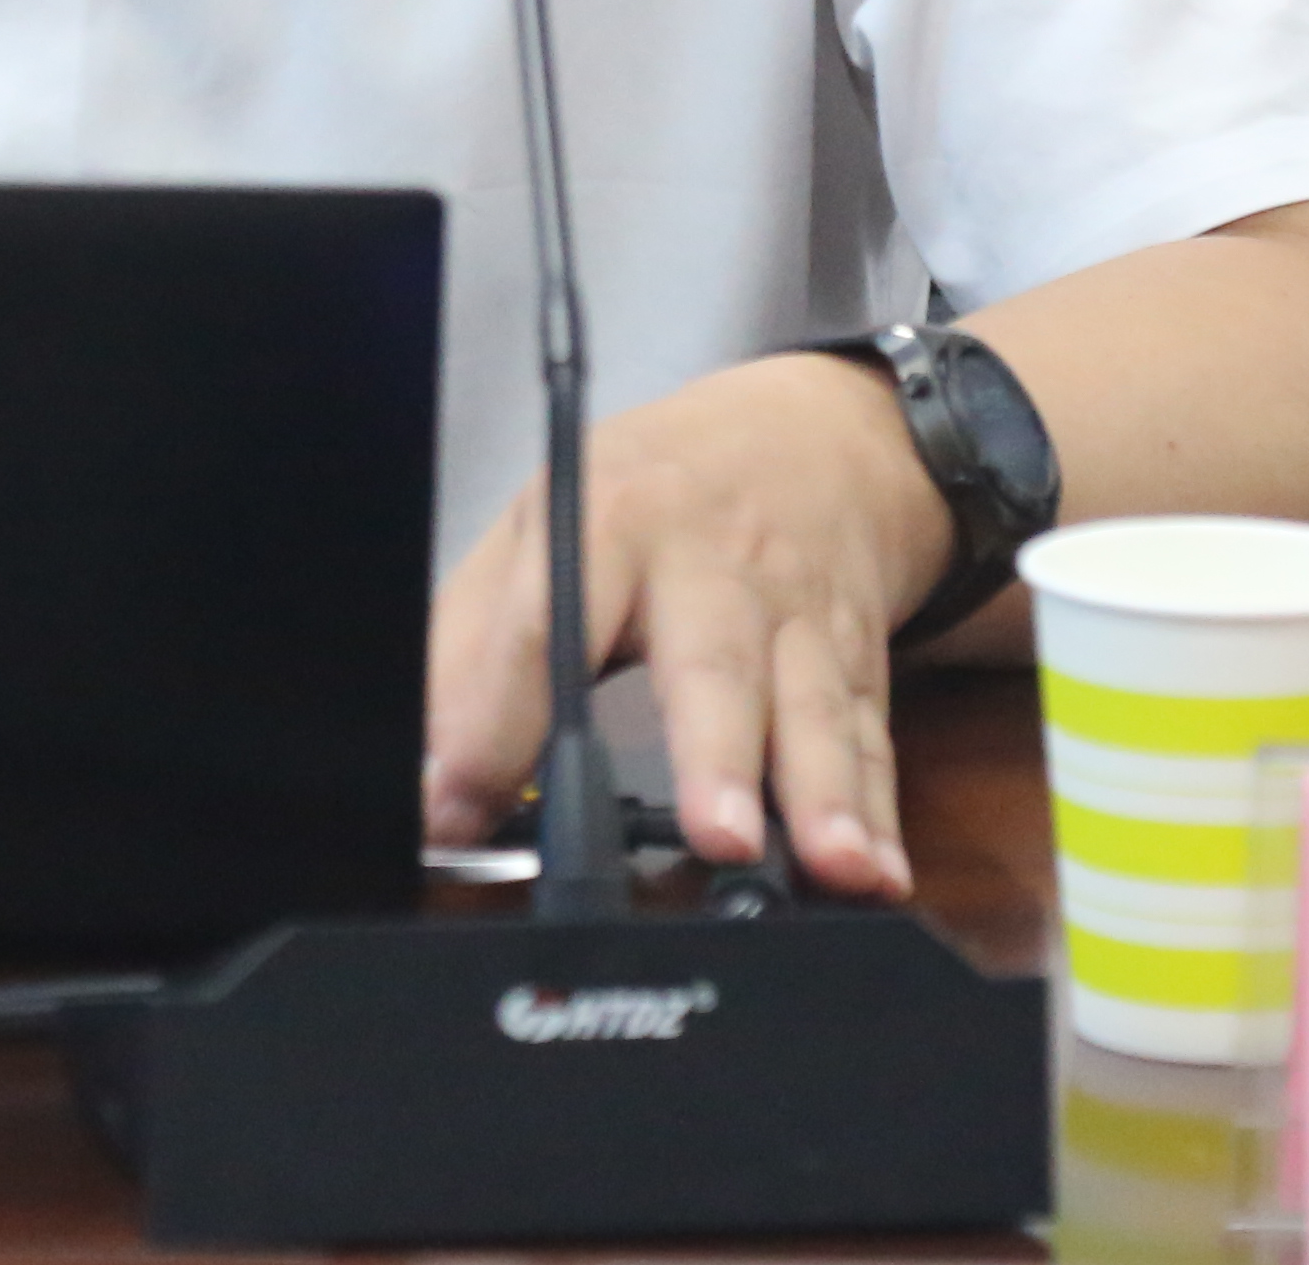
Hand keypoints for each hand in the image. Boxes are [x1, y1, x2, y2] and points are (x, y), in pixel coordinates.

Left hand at [420, 353, 949, 900]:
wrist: (813, 434)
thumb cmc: (657, 490)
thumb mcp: (544, 524)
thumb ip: (472, 646)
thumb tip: (429, 783)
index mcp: (610, 519)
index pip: (545, 624)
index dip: (497, 722)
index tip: (460, 808)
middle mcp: (712, 566)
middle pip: (713, 662)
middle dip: (716, 752)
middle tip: (717, 834)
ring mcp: (795, 615)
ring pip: (811, 707)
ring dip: (823, 794)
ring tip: (833, 865)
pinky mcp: (855, 660)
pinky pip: (868, 740)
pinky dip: (879, 815)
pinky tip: (878, 874)